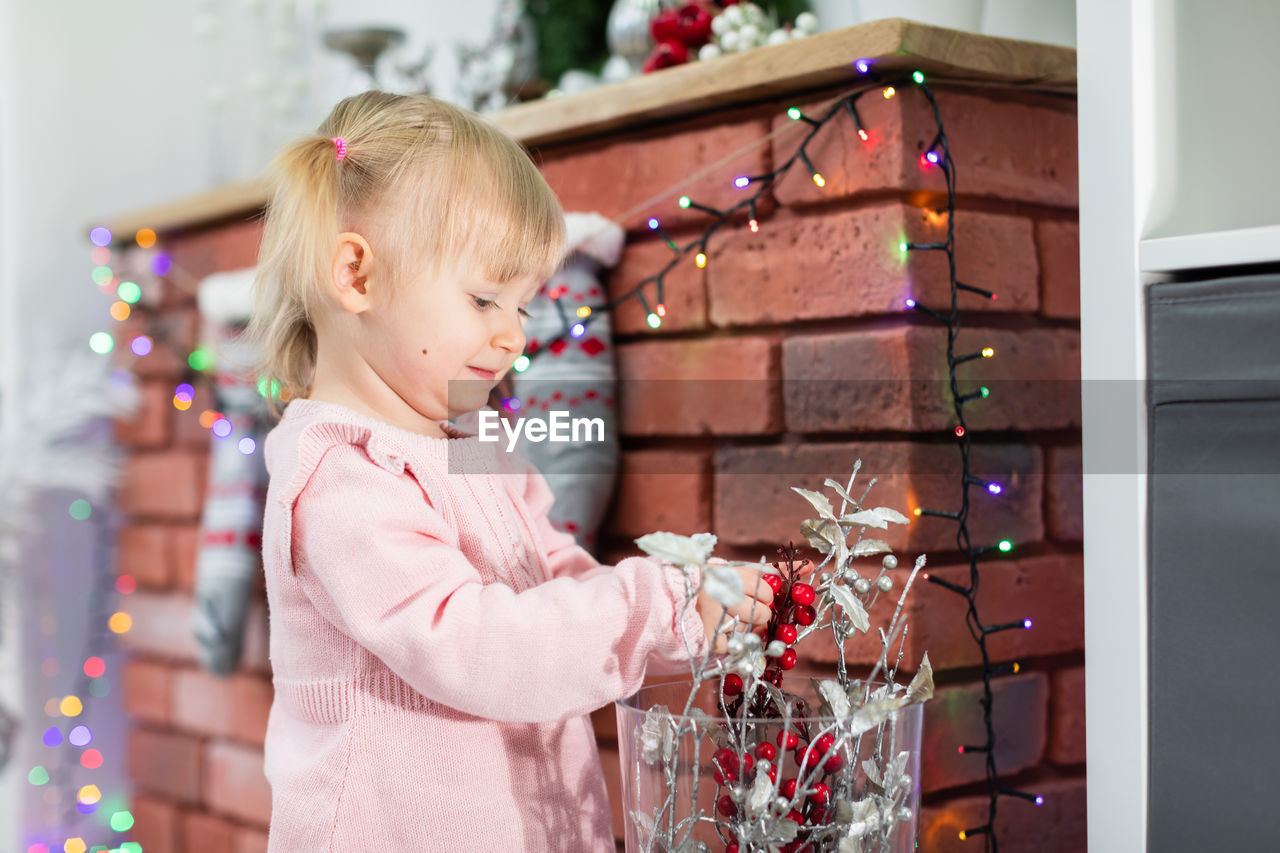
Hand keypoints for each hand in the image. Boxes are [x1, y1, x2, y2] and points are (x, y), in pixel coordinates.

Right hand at [697, 559, 813, 653]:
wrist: (688, 602)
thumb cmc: (724, 585)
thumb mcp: (745, 573)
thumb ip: (776, 571)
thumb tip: (810, 565)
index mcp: (728, 573)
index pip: (767, 590)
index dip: (767, 595)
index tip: (758, 594)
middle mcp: (719, 594)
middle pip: (763, 613)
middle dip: (761, 613)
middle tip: (746, 608)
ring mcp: (713, 618)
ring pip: (753, 631)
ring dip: (749, 628)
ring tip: (735, 619)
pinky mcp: (711, 639)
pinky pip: (740, 646)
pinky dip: (739, 643)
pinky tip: (729, 632)